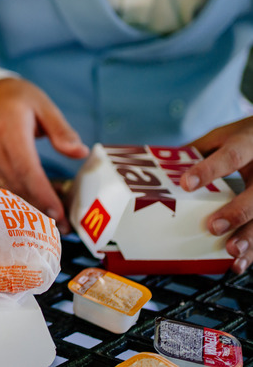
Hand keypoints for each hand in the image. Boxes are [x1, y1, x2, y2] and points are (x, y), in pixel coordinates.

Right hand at [0, 78, 88, 232]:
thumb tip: (80, 153)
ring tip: (53, 222)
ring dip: (29, 207)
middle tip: (63, 227)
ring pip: (8, 189)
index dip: (42, 193)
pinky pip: (1, 186)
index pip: (26, 168)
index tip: (59, 213)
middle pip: (17, 184)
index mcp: (9, 130)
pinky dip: (19, 198)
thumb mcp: (43, 105)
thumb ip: (61, 130)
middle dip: (40, 208)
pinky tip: (36, 207)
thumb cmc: (18, 98)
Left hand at [180, 116, 252, 273]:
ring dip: (249, 237)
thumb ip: (195, 151)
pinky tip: (239, 263)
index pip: (231, 156)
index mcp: (248, 143)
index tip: (186, 184)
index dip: (209, 170)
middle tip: (213, 227)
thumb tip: (157, 167)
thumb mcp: (221, 136)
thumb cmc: (243, 138)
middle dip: (236, 212)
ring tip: (231, 252)